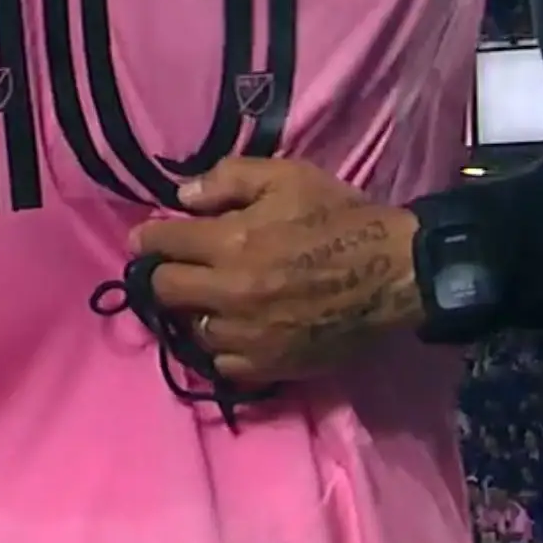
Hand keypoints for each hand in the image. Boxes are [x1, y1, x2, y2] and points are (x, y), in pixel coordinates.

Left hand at [133, 159, 424, 385]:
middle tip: (179, 266)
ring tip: (213, 298)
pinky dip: (224, 346)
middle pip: (165, 292)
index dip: (149, 238)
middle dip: (164, 274)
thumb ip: (229, 179)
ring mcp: (247, 336)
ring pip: (193, 329)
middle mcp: (229, 294)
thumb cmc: (340, 217)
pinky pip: (224, 363)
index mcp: (230, 243)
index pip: (162, 244)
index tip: (148, 239)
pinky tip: (238, 329)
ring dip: (197, 311)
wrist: (394, 272)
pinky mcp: (269, 366)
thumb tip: (181, 196)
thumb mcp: (288, 176)